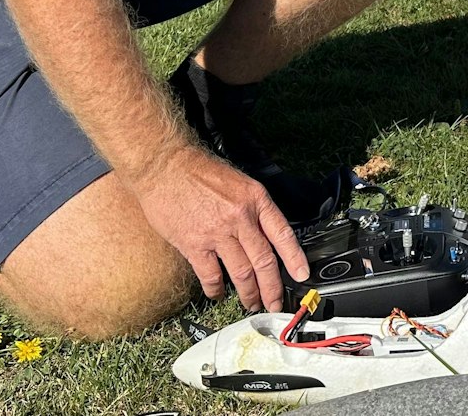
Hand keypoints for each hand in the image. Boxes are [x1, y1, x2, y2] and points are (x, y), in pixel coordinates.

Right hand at [131, 147, 309, 312]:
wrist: (165, 165)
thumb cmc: (199, 170)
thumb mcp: (238, 181)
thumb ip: (253, 208)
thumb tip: (264, 235)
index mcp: (255, 199)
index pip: (283, 234)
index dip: (294, 258)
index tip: (301, 275)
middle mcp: (240, 217)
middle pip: (264, 261)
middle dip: (272, 288)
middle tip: (275, 303)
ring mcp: (217, 232)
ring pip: (241, 272)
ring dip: (249, 293)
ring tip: (252, 303)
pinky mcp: (194, 244)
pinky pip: (210, 275)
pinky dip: (216, 289)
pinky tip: (218, 294)